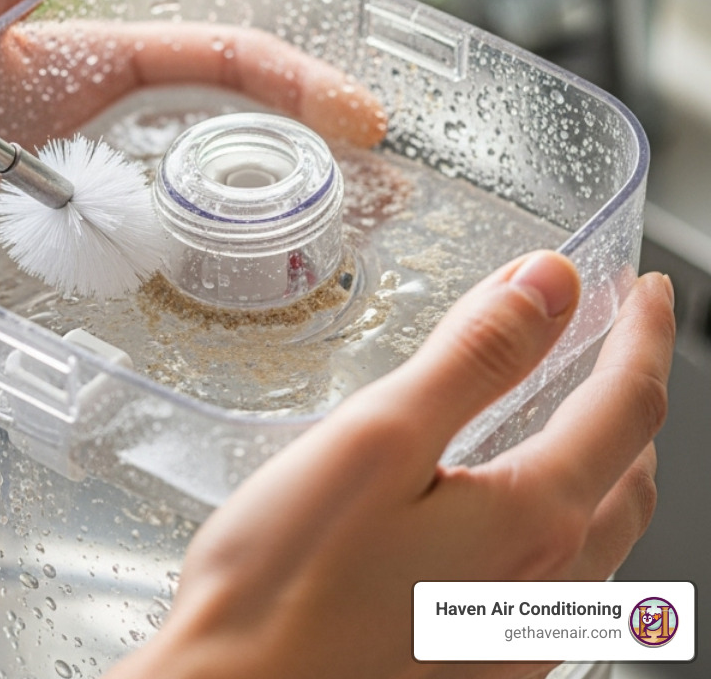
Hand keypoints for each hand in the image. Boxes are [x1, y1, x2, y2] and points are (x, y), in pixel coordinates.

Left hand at [0, 0, 385, 319]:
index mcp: (72, 63)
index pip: (208, 60)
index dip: (291, 83)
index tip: (359, 122)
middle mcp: (82, 125)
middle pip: (221, 130)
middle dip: (309, 155)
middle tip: (384, 198)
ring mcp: (66, 194)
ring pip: (189, 201)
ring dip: (268, 222)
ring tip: (344, 260)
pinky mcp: (40, 259)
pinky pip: (133, 268)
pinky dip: (194, 282)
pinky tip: (234, 315)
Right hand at [106, 255, 674, 678]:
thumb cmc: (285, 581)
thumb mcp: (376, 440)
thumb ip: (473, 358)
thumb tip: (550, 284)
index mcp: (533, 519)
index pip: (626, 406)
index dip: (640, 333)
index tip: (641, 287)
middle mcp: (548, 588)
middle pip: (631, 475)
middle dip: (632, 399)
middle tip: (613, 345)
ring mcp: (519, 638)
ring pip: (605, 537)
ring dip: (607, 465)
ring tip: (578, 423)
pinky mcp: (483, 668)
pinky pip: (566, 587)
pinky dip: (568, 525)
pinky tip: (519, 523)